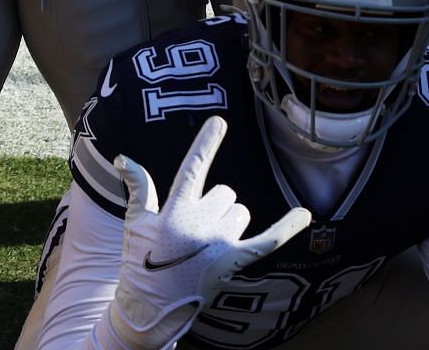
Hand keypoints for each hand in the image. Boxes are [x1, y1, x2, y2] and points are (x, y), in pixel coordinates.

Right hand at [109, 117, 312, 349]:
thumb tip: (123, 158)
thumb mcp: (136, 224)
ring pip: (240, 212)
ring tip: (207, 244)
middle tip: (193, 229)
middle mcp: (199, 224)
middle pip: (224, 193)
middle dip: (214, 205)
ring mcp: (219, 243)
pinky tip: (305, 214)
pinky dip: (287, 228)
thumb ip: (139, 188)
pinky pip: (268, 241)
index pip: (193, 169)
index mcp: (175, 211)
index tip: (218, 122)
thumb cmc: (140, 262)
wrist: (150, 307)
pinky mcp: (234, 261)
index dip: (205, 144)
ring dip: (229, 222)